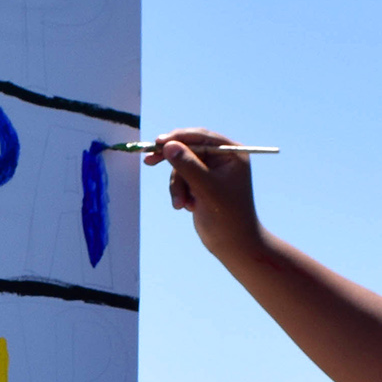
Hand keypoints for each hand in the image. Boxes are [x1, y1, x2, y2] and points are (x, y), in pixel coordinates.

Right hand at [150, 129, 263, 259]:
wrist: (232, 243)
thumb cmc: (227, 216)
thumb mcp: (206, 188)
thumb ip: (188, 165)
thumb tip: (169, 145)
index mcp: (231, 153)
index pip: (201, 137)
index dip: (178, 137)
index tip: (158, 142)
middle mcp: (222, 158)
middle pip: (189, 149)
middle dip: (172, 162)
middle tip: (149, 161)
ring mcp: (211, 171)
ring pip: (181, 167)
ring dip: (177, 186)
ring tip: (181, 204)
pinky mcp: (201, 184)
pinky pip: (181, 180)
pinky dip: (179, 192)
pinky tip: (187, 207)